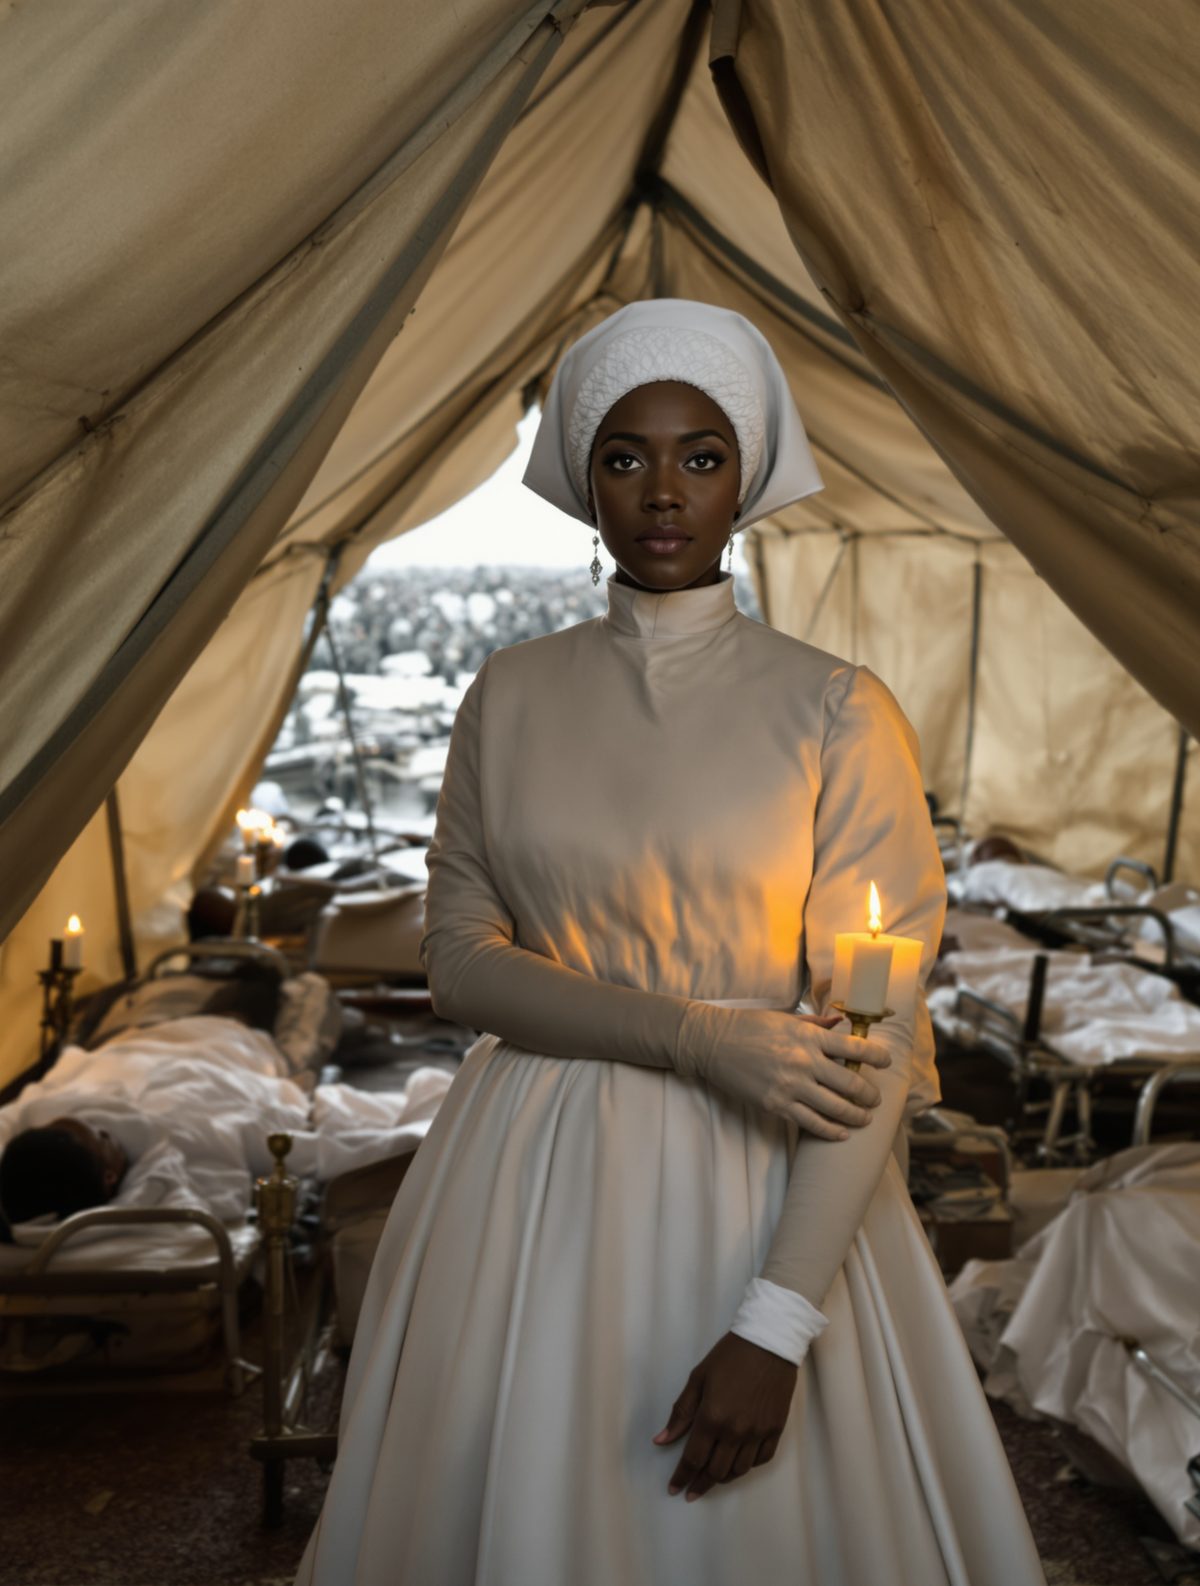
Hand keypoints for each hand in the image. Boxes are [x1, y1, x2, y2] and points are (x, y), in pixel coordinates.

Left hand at [652, 1332, 796, 1499]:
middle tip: (691, 1489)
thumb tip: (661, 1440)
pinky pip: (760, 1460)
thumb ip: (681, 1412)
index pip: (693, 1459)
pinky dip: (747, 1466)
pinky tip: (738, 1463)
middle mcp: (735, 1431)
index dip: (681, 1477)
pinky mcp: (776, 1430)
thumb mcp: (698, 1378)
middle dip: (700, 1483)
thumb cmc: (730, 1356)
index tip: (674, 1489)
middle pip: (715, 1471)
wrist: (769, 1342)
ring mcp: (758, 1433)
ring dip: (723, 1477)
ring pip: (738, 1470)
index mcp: (712, 1417)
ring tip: (712, 1477)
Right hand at [674, 1004, 891, 1139]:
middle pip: (851, 1084)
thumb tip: (839, 1024)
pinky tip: (841, 1133)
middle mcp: (804, 1061)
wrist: (713, 1042)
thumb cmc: (749, 1026)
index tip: (886, 1062)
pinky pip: (811, 1123)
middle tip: (874, 1099)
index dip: (877, 1057)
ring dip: (856, 1116)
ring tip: (864, 1118)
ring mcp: (791, 1085)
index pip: (855, 1048)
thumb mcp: (785, 1018)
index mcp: (809, 1036)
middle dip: (869, 1094)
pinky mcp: (777, 1105)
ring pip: (836, 1108)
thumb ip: (814, 1024)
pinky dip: (831, 1131)